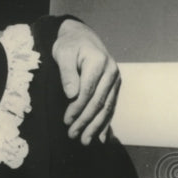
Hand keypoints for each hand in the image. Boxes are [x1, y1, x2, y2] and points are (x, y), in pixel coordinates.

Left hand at [52, 19, 120, 144]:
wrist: (81, 36)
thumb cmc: (69, 45)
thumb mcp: (62, 53)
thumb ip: (67, 73)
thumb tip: (71, 95)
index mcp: (98, 62)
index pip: (88, 91)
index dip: (77, 108)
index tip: (66, 121)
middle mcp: (111, 71)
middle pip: (99, 101)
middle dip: (86, 121)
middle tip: (73, 135)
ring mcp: (115, 79)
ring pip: (107, 107)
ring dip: (96, 126)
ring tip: (85, 140)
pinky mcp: (114, 85)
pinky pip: (111, 106)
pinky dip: (106, 122)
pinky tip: (101, 137)